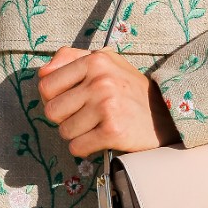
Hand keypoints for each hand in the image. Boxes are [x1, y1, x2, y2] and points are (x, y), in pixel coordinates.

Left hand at [36, 46, 180, 157]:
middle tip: (84, 116)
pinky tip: (99, 139)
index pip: (46, 85)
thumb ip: (71, 58)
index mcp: (95, 60)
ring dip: (77, 134)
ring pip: (64, 131)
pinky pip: (77, 147)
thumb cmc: (129, 89)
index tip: (69, 101)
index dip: (53, 98)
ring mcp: (107, 106)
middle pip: (52, 111)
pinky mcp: (112, 131)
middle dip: (64, 118)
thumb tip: (42, 72)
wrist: (165, 115)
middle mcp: (100, 80)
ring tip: (95, 126)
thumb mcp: (105, 62)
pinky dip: (85, 148)